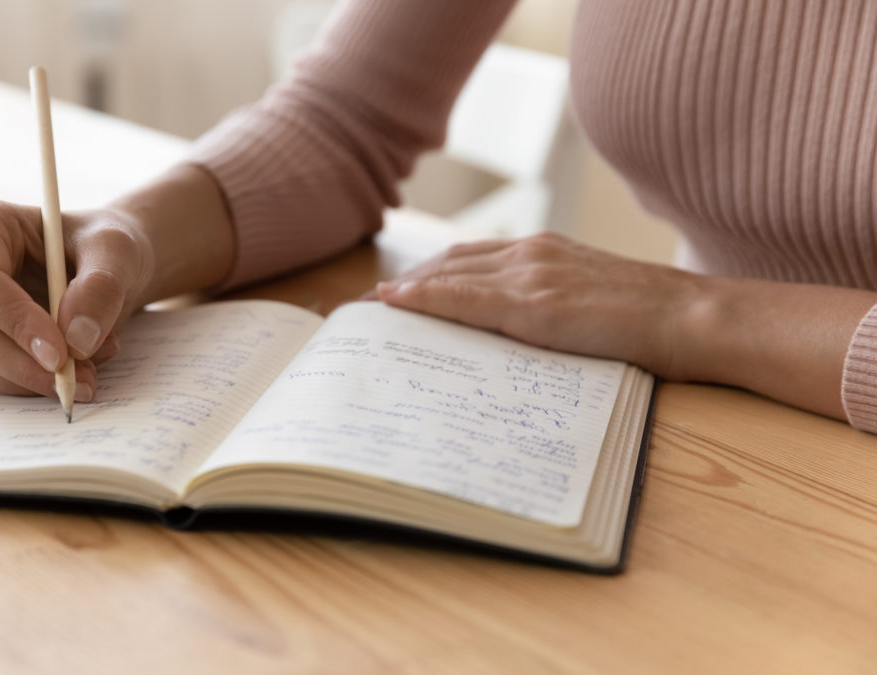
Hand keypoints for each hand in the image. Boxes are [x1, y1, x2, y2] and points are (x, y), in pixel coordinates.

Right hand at [0, 165, 234, 398]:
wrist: (103, 267)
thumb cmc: (103, 247)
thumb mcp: (117, 252)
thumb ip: (102, 288)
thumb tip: (76, 341)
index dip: (16, 322)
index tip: (60, 355)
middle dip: (27, 364)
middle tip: (84, 378)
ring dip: (33, 378)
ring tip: (89, 366)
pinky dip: (31, 384)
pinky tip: (71, 367)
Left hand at [375, 233, 705, 378]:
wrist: (691, 319)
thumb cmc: (646, 320)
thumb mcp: (585, 302)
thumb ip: (543, 305)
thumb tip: (505, 333)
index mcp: (542, 253)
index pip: (466, 259)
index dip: (423, 274)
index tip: (389, 294)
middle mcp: (530, 253)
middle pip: (446, 262)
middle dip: (402, 283)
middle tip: (363, 307)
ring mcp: (532, 274)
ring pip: (448, 275)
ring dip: (402, 291)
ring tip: (365, 312)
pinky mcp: (537, 304)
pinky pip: (467, 298)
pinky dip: (426, 298)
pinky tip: (395, 303)